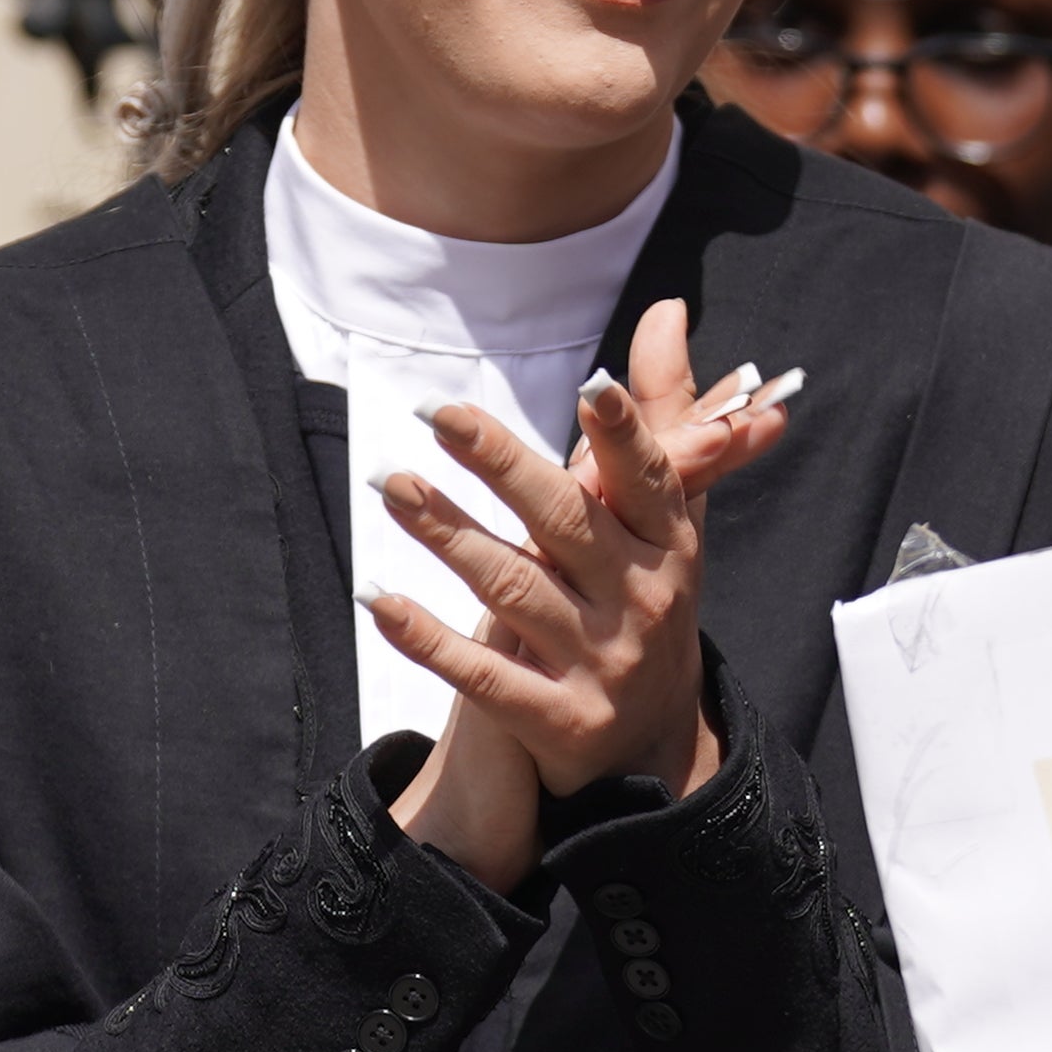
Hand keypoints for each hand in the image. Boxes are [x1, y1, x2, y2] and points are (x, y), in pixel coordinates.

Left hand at [380, 295, 752, 888]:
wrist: (649, 742)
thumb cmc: (645, 595)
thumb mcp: (668, 514)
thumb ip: (662, 413)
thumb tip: (666, 308)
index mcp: (671, 544)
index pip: (649, 481)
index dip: (624, 436)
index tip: (590, 386)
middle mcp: (643, 600)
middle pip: (567, 525)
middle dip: (504, 466)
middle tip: (440, 413)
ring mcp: (602, 664)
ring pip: (516, 592)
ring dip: (450, 536)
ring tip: (392, 487)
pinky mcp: (557, 719)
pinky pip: (484, 676)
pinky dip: (429, 639)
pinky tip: (381, 600)